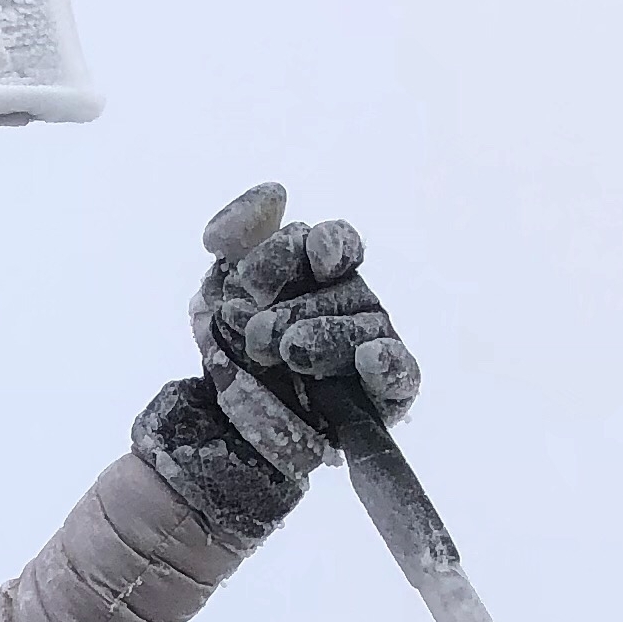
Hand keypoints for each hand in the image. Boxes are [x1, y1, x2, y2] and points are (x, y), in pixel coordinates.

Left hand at [192, 183, 421, 483]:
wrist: (221, 430)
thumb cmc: (232, 353)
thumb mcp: (220, 290)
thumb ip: (241, 236)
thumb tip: (275, 191)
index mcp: (319, 275)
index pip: (335, 244)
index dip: (326, 245)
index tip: (313, 258)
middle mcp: (352, 305)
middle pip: (346, 286)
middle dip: (295, 307)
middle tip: (255, 336)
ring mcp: (373, 347)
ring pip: (367, 328)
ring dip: (326, 336)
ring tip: (289, 353)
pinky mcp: (386, 395)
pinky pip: (402, 373)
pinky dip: (388, 363)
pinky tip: (368, 358)